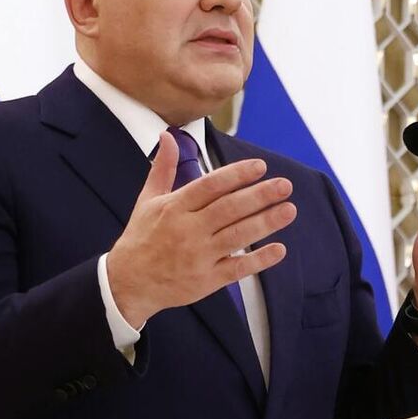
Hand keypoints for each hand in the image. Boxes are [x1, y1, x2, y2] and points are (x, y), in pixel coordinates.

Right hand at [105, 132, 294, 327]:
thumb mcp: (147, 200)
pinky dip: (259, 259)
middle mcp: (188, 231)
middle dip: (259, 196)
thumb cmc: (141, 237)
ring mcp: (199, 257)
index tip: (260, 166)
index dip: (236, 175)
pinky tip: (279, 249)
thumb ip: (163, 168)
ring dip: (266, 222)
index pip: (210, 186)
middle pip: (229, 209)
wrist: (128, 283)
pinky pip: (237, 268)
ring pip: (237, 236)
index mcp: (174, 208)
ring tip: (289, 209)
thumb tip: (168, 135)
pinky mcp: (207, 280)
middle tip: (284, 185)